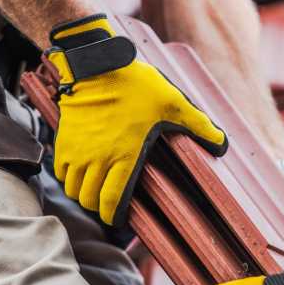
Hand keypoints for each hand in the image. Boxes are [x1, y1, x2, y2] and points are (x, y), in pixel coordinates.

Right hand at [47, 14, 226, 225]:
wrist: (98, 64)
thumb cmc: (137, 85)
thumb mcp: (174, 104)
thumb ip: (199, 126)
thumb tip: (223, 144)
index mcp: (125, 155)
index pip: (112, 201)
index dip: (113, 217)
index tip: (117, 220)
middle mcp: (98, 159)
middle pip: (89, 200)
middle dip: (99, 207)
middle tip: (108, 204)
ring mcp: (77, 151)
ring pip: (73, 189)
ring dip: (83, 194)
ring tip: (93, 190)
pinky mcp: (64, 141)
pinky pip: (60, 172)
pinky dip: (68, 179)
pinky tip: (79, 174)